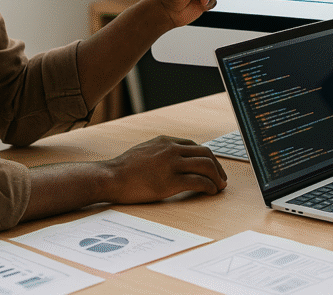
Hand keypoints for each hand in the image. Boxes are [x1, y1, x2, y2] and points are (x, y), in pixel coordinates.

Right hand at [104, 135, 227, 203]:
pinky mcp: (170, 182)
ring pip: (205, 166)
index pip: (196, 146)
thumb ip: (161, 151)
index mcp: (166, 141)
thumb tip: (175, 157)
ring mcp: (171, 165)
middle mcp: (171, 149)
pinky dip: (209, 186)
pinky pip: (198, 182)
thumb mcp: (145, 150)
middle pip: (205, 153)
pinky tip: (211, 191)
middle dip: (218, 166)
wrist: (111, 177)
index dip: (208, 157)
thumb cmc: (125, 168)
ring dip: (217, 177)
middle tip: (222, 178)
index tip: (213, 167)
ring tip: (220, 186)